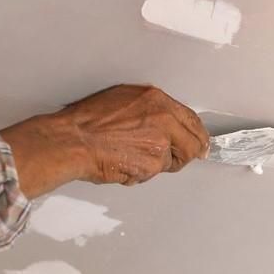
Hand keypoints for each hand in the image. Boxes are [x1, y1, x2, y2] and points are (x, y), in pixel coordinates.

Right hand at [2, 84, 209, 197]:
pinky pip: (154, 173)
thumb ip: (152, 110)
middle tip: (170, 160)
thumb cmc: (88, 121)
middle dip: (184, 155)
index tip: (201, 145)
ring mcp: (161, 142)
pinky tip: (122, 164)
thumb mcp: (125, 100)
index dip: (198, 136)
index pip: (192, 120)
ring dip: (156, 165)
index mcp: (157, 100)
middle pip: (193, 144)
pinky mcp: (153, 163)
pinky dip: (141, 174)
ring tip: (129, 156)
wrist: (71, 140)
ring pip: (172, 161)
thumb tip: (170, 125)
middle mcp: (164, 118)